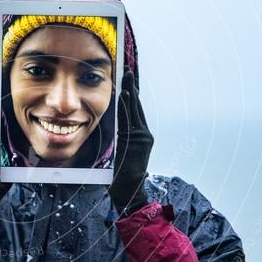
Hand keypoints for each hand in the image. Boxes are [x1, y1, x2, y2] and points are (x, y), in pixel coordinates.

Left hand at [108, 70, 153, 215]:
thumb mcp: (123, 152)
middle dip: (132, 86)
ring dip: (130, 91)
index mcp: (141, 135)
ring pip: (134, 109)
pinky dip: (127, 105)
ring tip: (126, 75)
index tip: (127, 79)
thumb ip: (123, 138)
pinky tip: (125, 93)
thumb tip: (117, 126)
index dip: (131, 93)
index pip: (135, 110)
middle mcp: (144, 134)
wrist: (129, 191)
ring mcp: (143, 137)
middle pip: (137, 105)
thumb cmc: (122, 175)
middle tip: (128, 69)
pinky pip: (130, 119)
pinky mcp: (140, 141)